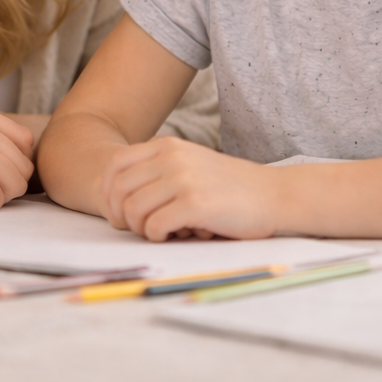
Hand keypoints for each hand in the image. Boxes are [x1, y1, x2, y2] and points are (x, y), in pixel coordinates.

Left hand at [99, 137, 282, 240]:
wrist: (274, 195)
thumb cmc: (230, 188)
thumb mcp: (190, 164)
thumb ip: (158, 170)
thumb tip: (118, 200)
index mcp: (166, 146)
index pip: (114, 165)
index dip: (108, 193)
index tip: (118, 213)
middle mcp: (170, 157)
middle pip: (117, 189)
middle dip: (120, 215)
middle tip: (138, 229)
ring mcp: (182, 178)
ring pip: (132, 209)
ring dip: (141, 228)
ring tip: (162, 231)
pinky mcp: (194, 203)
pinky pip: (154, 226)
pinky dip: (158, 236)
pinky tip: (177, 234)